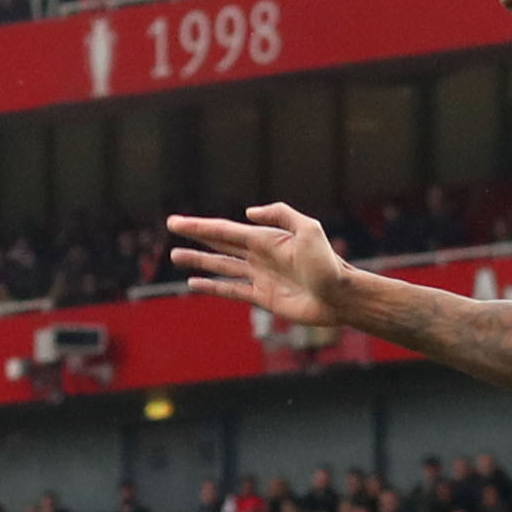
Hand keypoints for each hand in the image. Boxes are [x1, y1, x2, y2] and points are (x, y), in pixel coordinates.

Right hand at [163, 203, 354, 329]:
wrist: (340, 296)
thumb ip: (280, 215)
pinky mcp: (263, 297)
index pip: (225, 231)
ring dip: (198, 261)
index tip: (176, 222)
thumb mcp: (309, 229)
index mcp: (266, 238)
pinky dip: (212, 287)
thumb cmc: (328, 263)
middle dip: (195, 236)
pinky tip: (194, 284)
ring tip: (175, 256)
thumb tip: (248, 214)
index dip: (199, 226)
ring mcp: (259, 276)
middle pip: (219, 244)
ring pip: (221, 266)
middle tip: (171, 227)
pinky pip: (232, 290)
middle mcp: (259, 255)